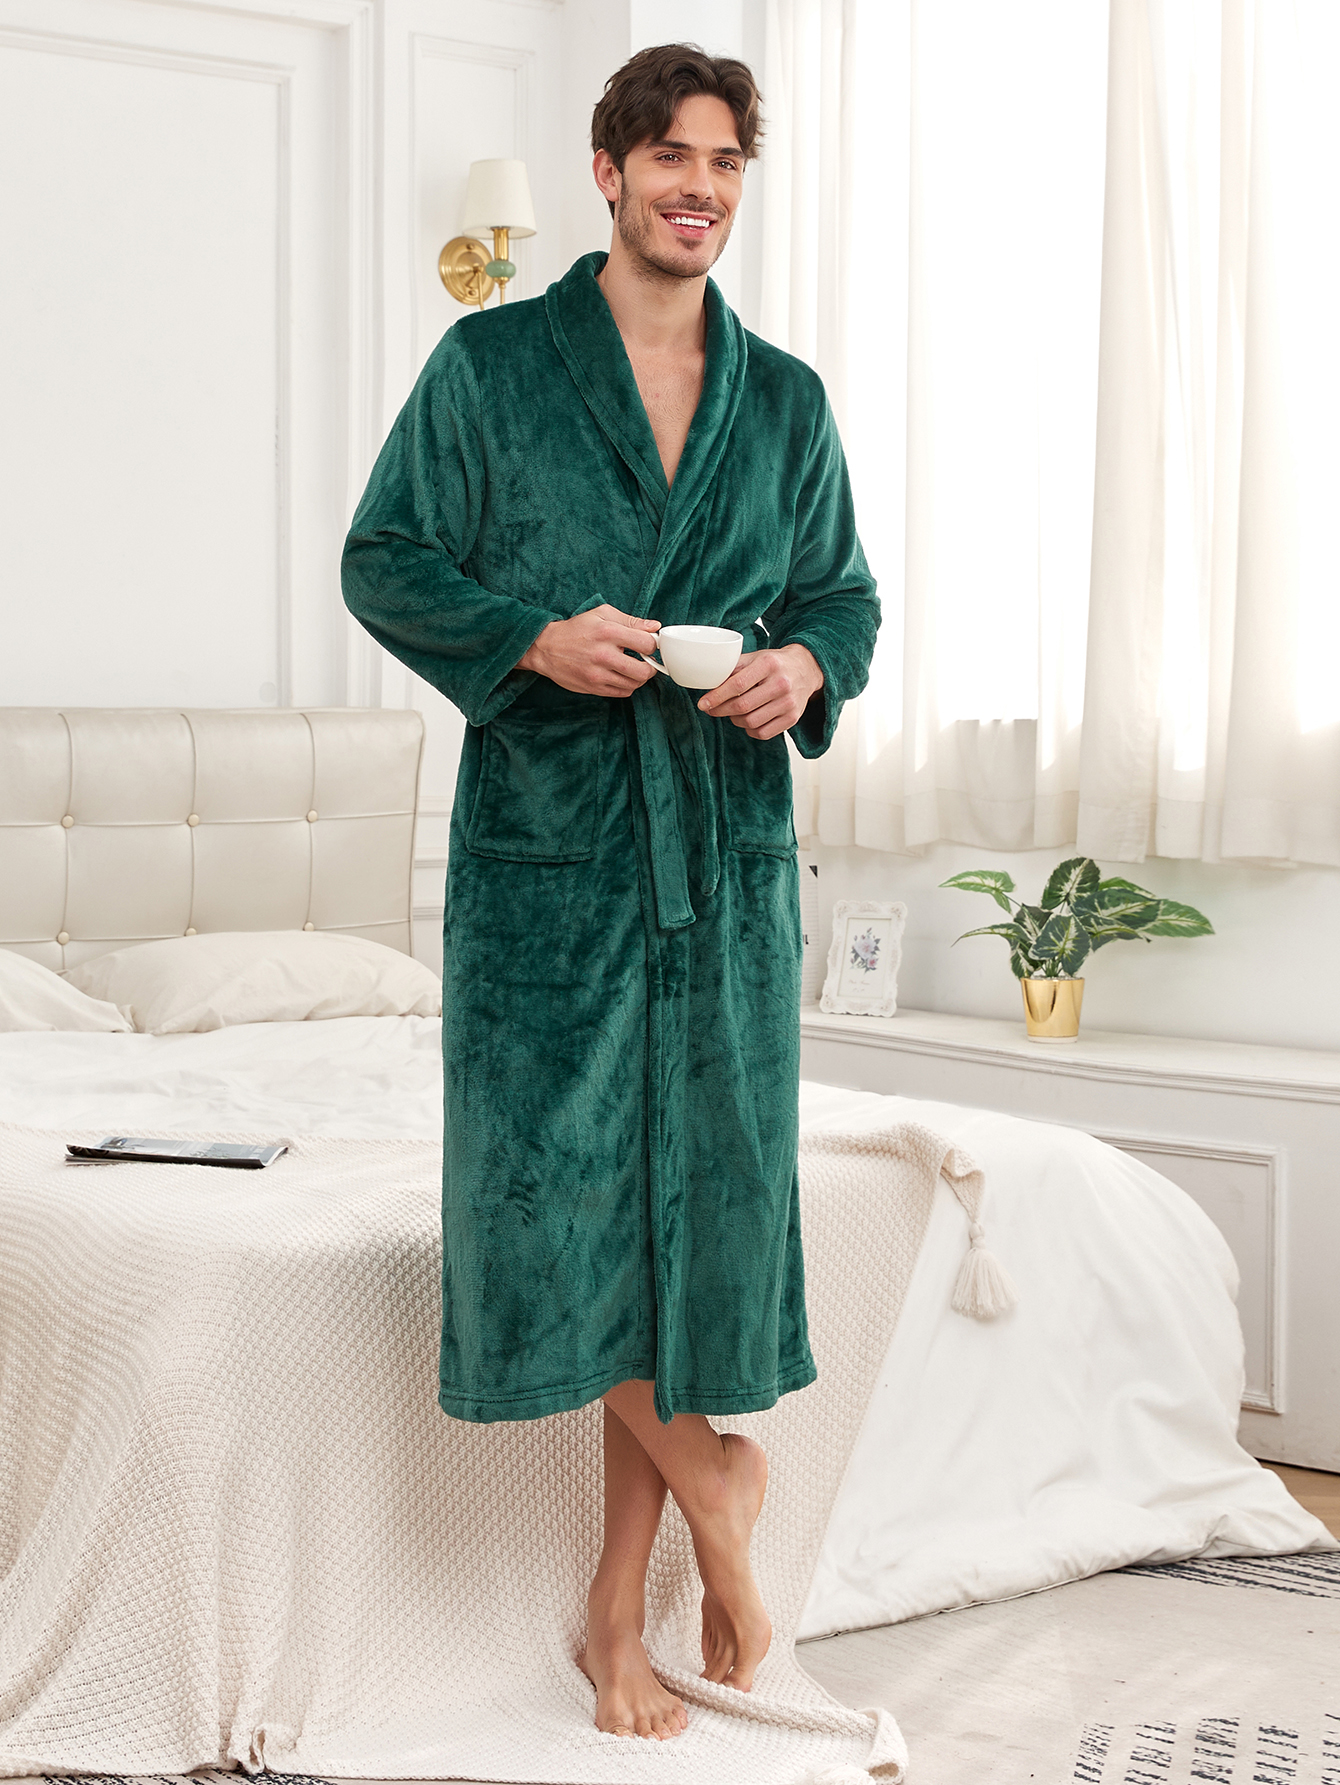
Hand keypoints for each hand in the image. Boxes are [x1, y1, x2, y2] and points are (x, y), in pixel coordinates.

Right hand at [519, 604, 660, 697]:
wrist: (546, 648)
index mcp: (608, 632)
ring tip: (632, 667)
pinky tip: (622, 675)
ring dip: (639, 677)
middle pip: (644, 671)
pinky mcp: (593, 687)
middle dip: (650, 666)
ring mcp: (598, 674)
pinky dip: (627, 685)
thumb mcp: (601, 614)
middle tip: (646, 661)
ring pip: (634, 684)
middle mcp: (603, 655)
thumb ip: (630, 620)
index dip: (653, 644)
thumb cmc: (576, 629)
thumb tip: (654, 626)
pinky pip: (622, 693)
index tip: (650, 644)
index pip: (646, 644)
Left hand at [697, 644, 822, 739]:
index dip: (716, 697)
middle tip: (711, 709)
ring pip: (750, 722)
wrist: (806, 669)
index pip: (737, 685)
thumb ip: (733, 667)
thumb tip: (708, 681)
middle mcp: (781, 684)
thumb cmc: (775, 664)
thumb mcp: (755, 657)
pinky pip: (763, 733)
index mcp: (768, 664)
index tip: (703, 703)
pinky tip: (748, 720)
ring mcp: (789, 703)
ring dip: (735, 720)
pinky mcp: (793, 718)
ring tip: (732, 712)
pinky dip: (750, 729)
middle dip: (721, 710)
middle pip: (742, 706)